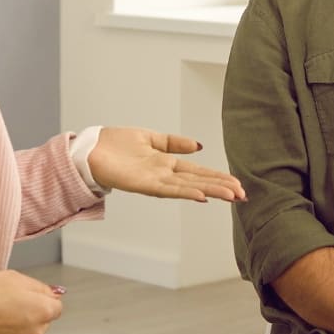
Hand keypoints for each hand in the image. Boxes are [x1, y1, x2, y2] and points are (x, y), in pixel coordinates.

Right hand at [0, 269, 62, 333]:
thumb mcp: (16, 278)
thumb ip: (40, 288)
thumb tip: (54, 293)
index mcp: (43, 310)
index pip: (55, 308)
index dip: (40, 302)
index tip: (29, 300)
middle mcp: (36, 332)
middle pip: (41, 324)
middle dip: (29, 317)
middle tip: (7, 308)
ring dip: (17, 332)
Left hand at [87, 127, 245, 201]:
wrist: (89, 150)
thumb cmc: (115, 144)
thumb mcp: (150, 138)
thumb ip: (174, 143)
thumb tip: (199, 146)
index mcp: (167, 163)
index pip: (198, 171)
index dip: (218, 177)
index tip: (238, 184)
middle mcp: (164, 174)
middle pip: (199, 181)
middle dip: (221, 188)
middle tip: (243, 195)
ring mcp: (155, 180)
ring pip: (189, 187)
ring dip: (210, 191)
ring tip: (230, 196)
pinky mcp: (143, 184)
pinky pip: (168, 189)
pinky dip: (185, 191)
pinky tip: (200, 194)